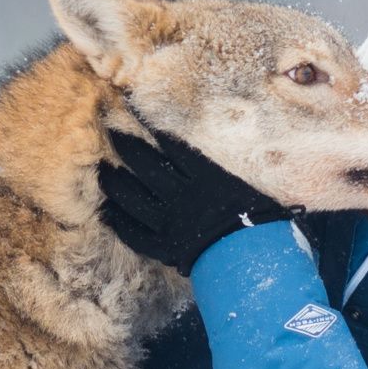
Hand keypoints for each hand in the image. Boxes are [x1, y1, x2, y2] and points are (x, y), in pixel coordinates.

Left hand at [98, 128, 302, 275]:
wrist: (255, 261)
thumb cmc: (265, 222)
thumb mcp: (251, 186)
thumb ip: (230, 168)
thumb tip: (230, 144)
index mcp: (206, 177)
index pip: (172, 143)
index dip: (151, 125)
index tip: (134, 107)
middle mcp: (182, 195)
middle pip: (147, 165)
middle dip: (127, 145)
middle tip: (111, 130)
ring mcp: (170, 223)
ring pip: (133, 198)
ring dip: (115, 182)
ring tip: (102, 170)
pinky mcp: (164, 247)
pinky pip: (135, 234)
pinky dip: (119, 222)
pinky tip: (106, 212)